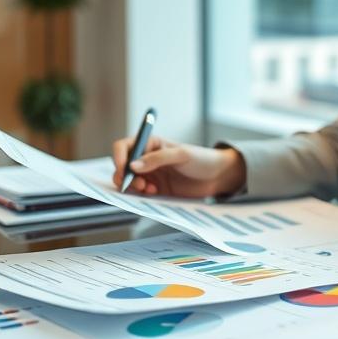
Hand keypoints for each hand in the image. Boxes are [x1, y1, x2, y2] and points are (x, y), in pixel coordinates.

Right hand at [111, 135, 245, 197]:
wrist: (218, 176)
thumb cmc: (202, 159)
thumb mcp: (181, 154)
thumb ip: (157, 159)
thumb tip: (133, 165)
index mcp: (151, 144)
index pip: (125, 147)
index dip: (119, 157)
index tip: (123, 169)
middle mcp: (148, 159)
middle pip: (123, 166)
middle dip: (124, 176)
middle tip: (137, 184)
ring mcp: (152, 174)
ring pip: (129, 181)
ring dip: (133, 187)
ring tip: (148, 189)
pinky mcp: (157, 189)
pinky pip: (140, 193)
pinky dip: (141, 194)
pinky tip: (154, 193)